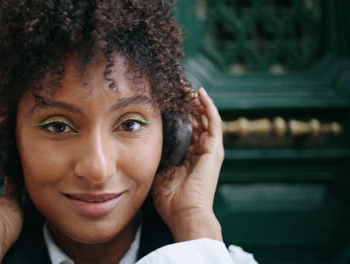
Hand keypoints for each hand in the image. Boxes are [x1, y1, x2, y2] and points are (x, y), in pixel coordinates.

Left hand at [152, 87, 223, 241]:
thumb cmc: (170, 201)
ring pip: (206, 120)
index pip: (187, 133)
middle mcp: (202, 154)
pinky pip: (214, 122)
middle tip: (180, 91)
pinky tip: (200, 94)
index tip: (170, 104)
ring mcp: (211, 151)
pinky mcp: (215, 150)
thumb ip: (157, 160)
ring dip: (198, 103)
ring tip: (189, 89)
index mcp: (190, 160)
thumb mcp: (159, 174)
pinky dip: (208, 107)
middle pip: (198, 124)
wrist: (185, 213)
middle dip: (189, 107)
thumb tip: (143, 146)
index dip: (181, 118)